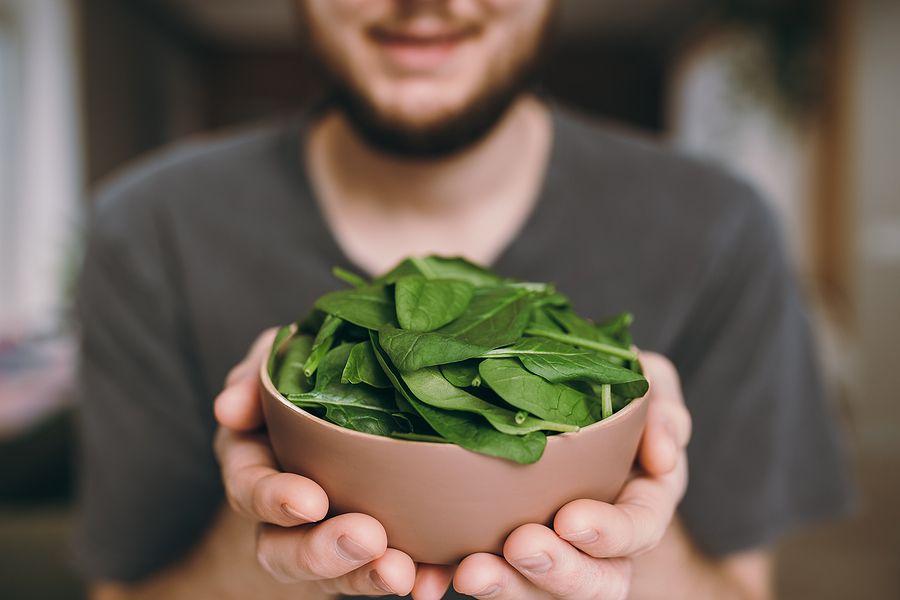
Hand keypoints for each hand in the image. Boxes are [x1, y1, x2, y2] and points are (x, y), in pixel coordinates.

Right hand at [214, 329, 452, 596]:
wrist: (356, 400)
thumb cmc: (308, 376)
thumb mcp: (277, 364)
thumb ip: (253, 377)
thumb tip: (229, 409)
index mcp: (254, 465)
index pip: (249, 490)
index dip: (273, 499)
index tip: (310, 501)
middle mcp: (284, 515)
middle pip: (286, 552)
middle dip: (323, 553)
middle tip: (367, 538)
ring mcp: (328, 537)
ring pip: (337, 575)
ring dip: (366, 577)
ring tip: (401, 571)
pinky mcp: (373, 550)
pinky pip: (386, 571)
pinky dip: (414, 577)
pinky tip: (433, 578)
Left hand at [451, 352, 691, 598]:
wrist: (565, 403)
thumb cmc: (612, 393)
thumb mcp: (648, 386)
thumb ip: (663, 408)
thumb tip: (664, 453)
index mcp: (642, 502)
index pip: (639, 529)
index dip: (611, 533)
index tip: (572, 520)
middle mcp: (603, 541)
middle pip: (597, 581)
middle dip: (560, 571)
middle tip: (521, 546)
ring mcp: (554, 550)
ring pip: (540, 589)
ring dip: (508, 587)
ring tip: (470, 572)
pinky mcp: (505, 549)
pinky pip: (489, 573)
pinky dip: (453, 578)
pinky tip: (430, 577)